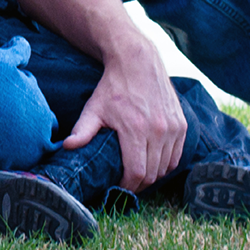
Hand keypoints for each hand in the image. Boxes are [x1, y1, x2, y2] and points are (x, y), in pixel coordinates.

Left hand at [57, 38, 186, 189]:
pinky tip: (153, 162)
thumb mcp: (94, 108)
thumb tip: (67, 147)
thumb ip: (82, 130)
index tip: (119, 187)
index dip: (128, 186)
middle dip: (139, 184)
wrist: (137, 62)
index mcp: (136, 129)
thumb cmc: (113, 87)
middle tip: (127, 184)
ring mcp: (173, 128)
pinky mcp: (182, 125)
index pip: (137, 173)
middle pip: (153, 174)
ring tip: (139, 174)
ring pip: (166, 167)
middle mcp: (159, 130)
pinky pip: (176, 155)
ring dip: (154, 175)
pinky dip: (166, 163)